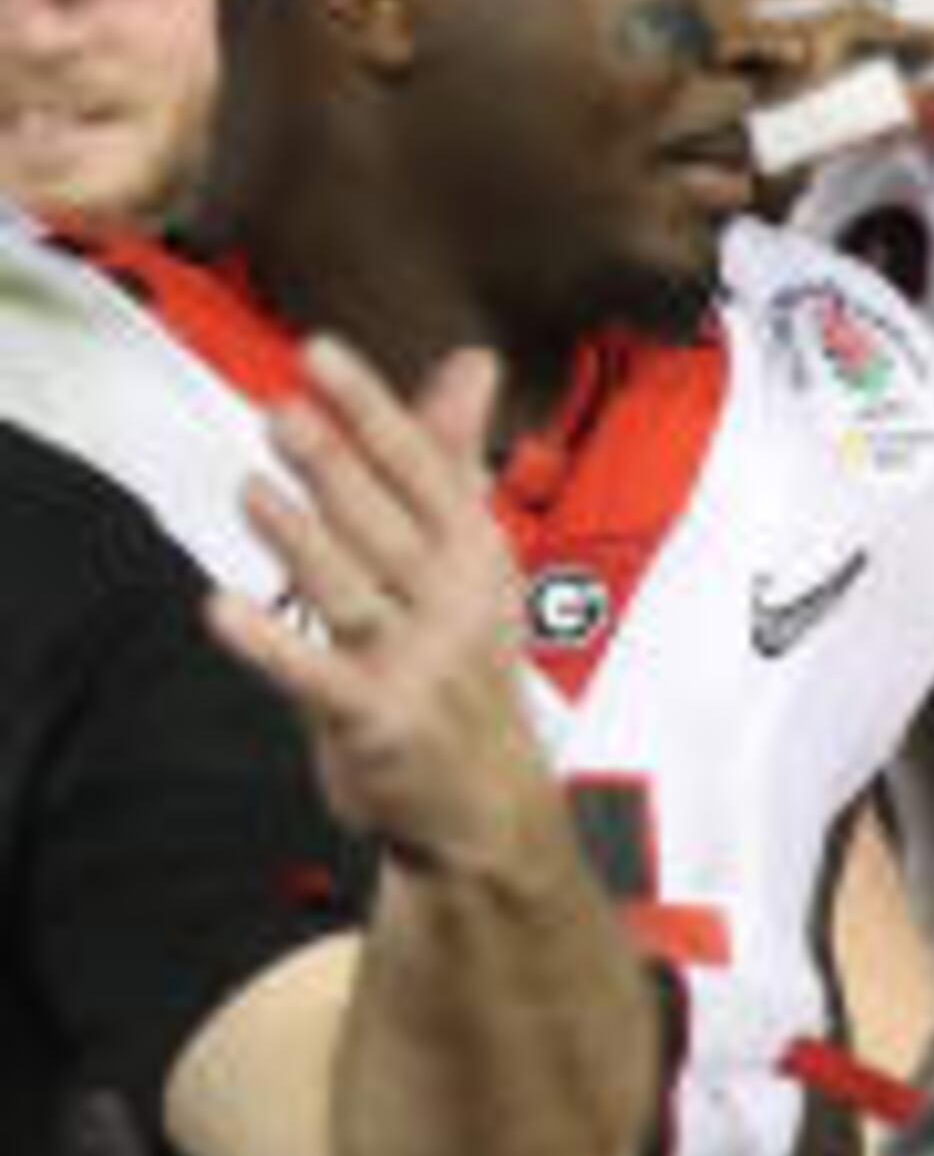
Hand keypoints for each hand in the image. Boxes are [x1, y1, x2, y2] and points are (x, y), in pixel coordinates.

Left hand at [204, 340, 558, 874]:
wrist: (486, 800)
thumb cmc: (463, 665)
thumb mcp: (471, 558)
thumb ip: (454, 458)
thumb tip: (472, 362)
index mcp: (477, 554)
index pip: (425, 469)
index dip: (372, 411)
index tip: (322, 355)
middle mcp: (454, 604)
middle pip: (389, 526)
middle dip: (338, 468)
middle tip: (284, 412)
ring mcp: (419, 664)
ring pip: (355, 594)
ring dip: (304, 544)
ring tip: (253, 490)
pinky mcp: (378, 721)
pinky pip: (317, 679)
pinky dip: (272, 646)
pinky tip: (224, 610)